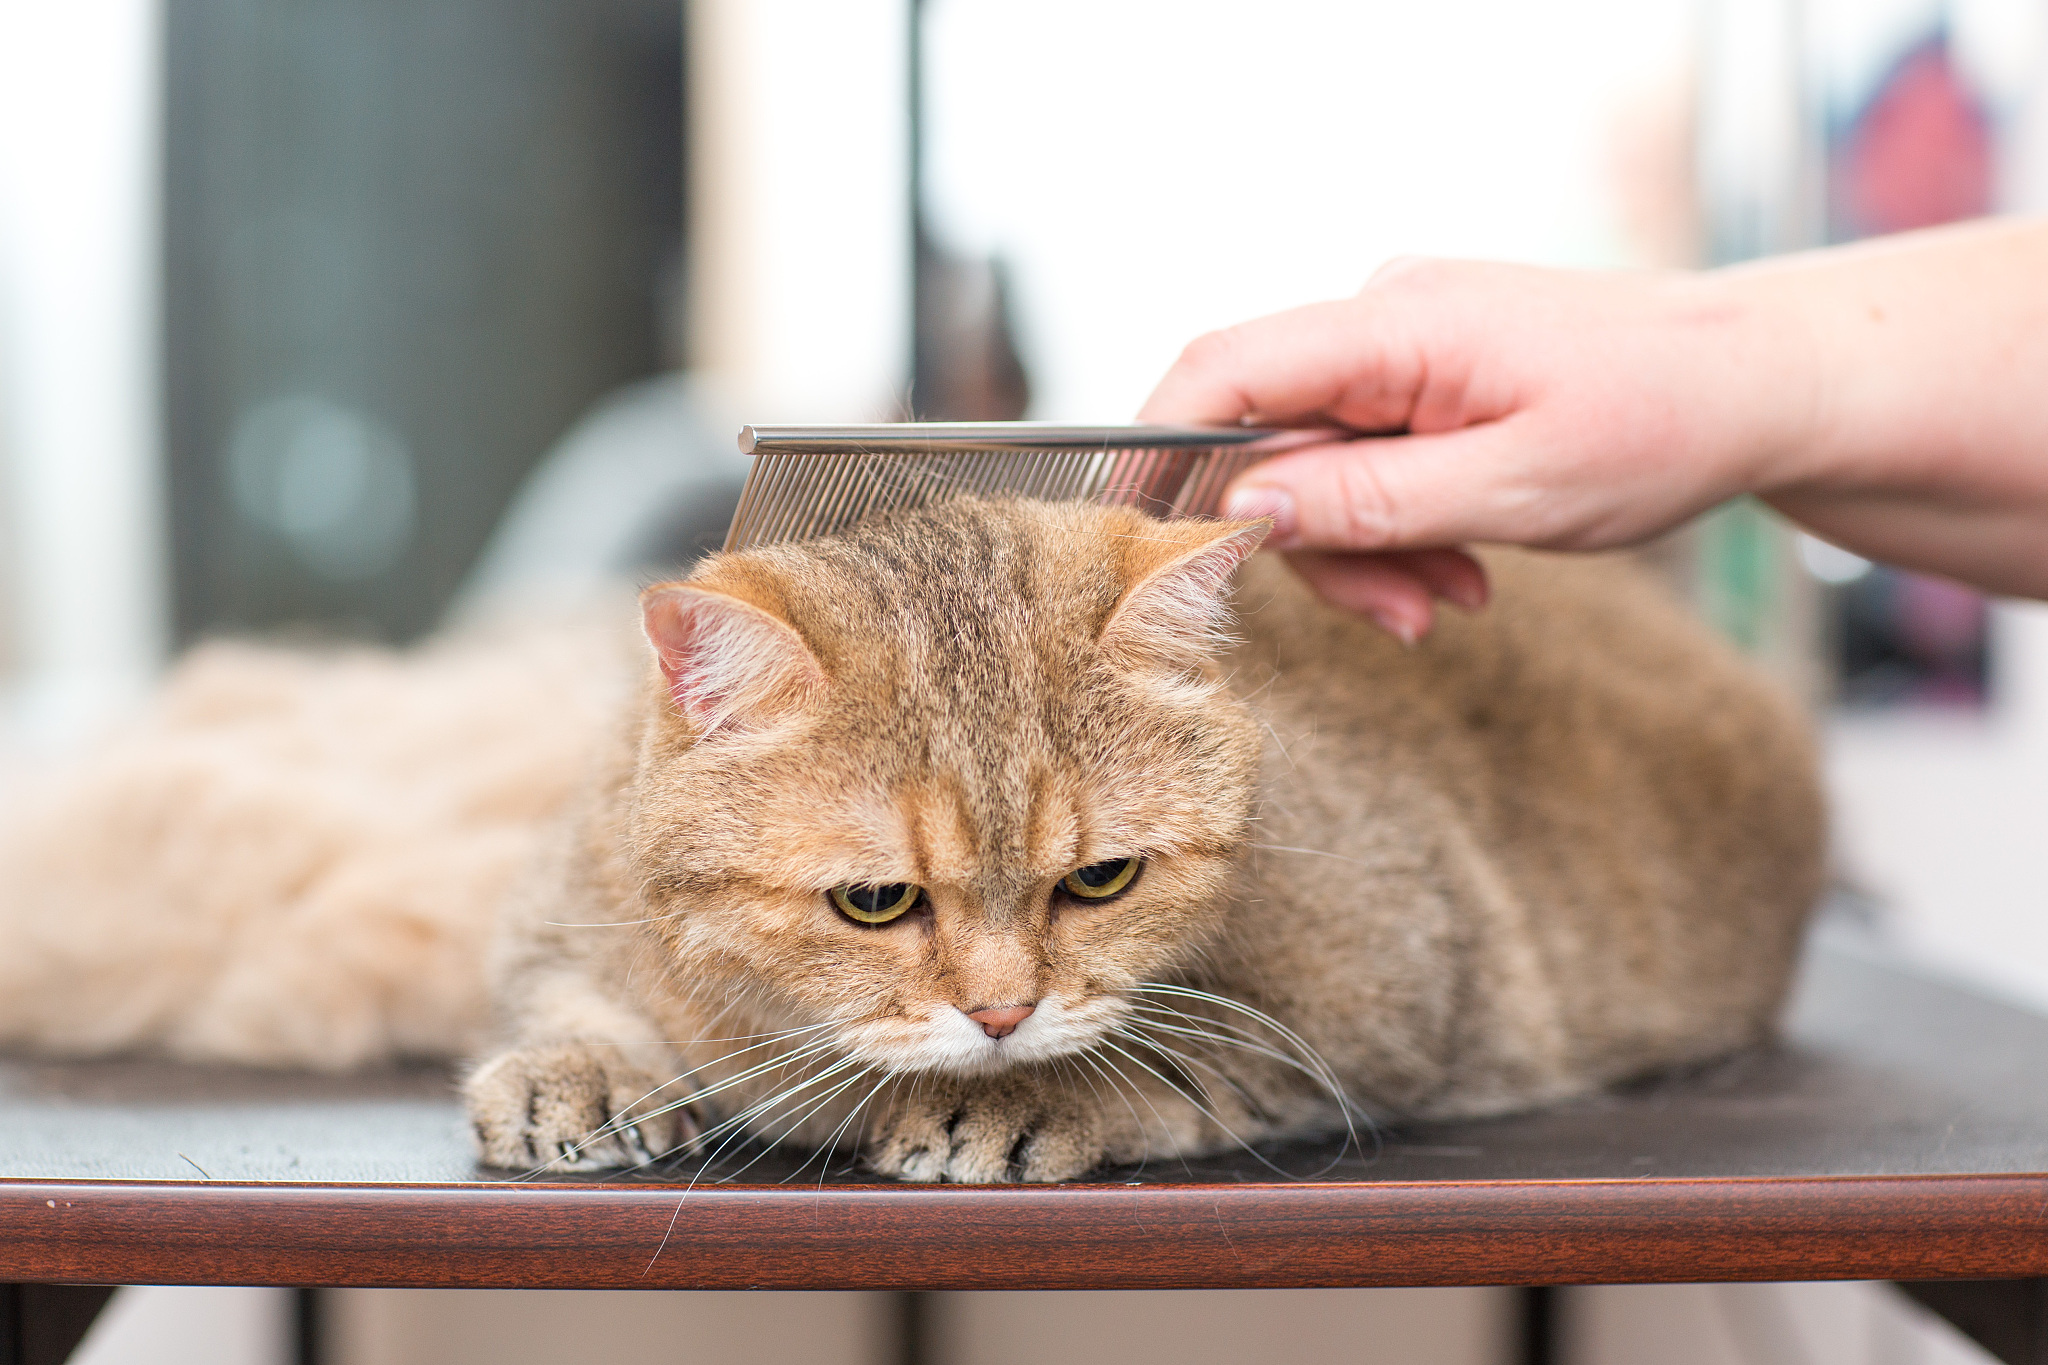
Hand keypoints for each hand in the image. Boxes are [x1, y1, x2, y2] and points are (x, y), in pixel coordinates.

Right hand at [1141, 257, 1808, 636]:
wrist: (1757, 385)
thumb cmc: (1661, 421)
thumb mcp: (1515, 487)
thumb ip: (1372, 501)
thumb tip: (1244, 510)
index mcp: (1397, 323)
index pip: (1225, 370)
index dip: (1159, 452)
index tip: (1135, 540)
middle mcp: (1382, 320)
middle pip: (1270, 442)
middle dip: (1315, 545)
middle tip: (1398, 617)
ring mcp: (1401, 349)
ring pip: (1318, 469)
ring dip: (1367, 551)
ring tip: (1452, 599)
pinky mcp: (1423, 382)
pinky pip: (1367, 464)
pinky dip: (1399, 529)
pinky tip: (1463, 570)